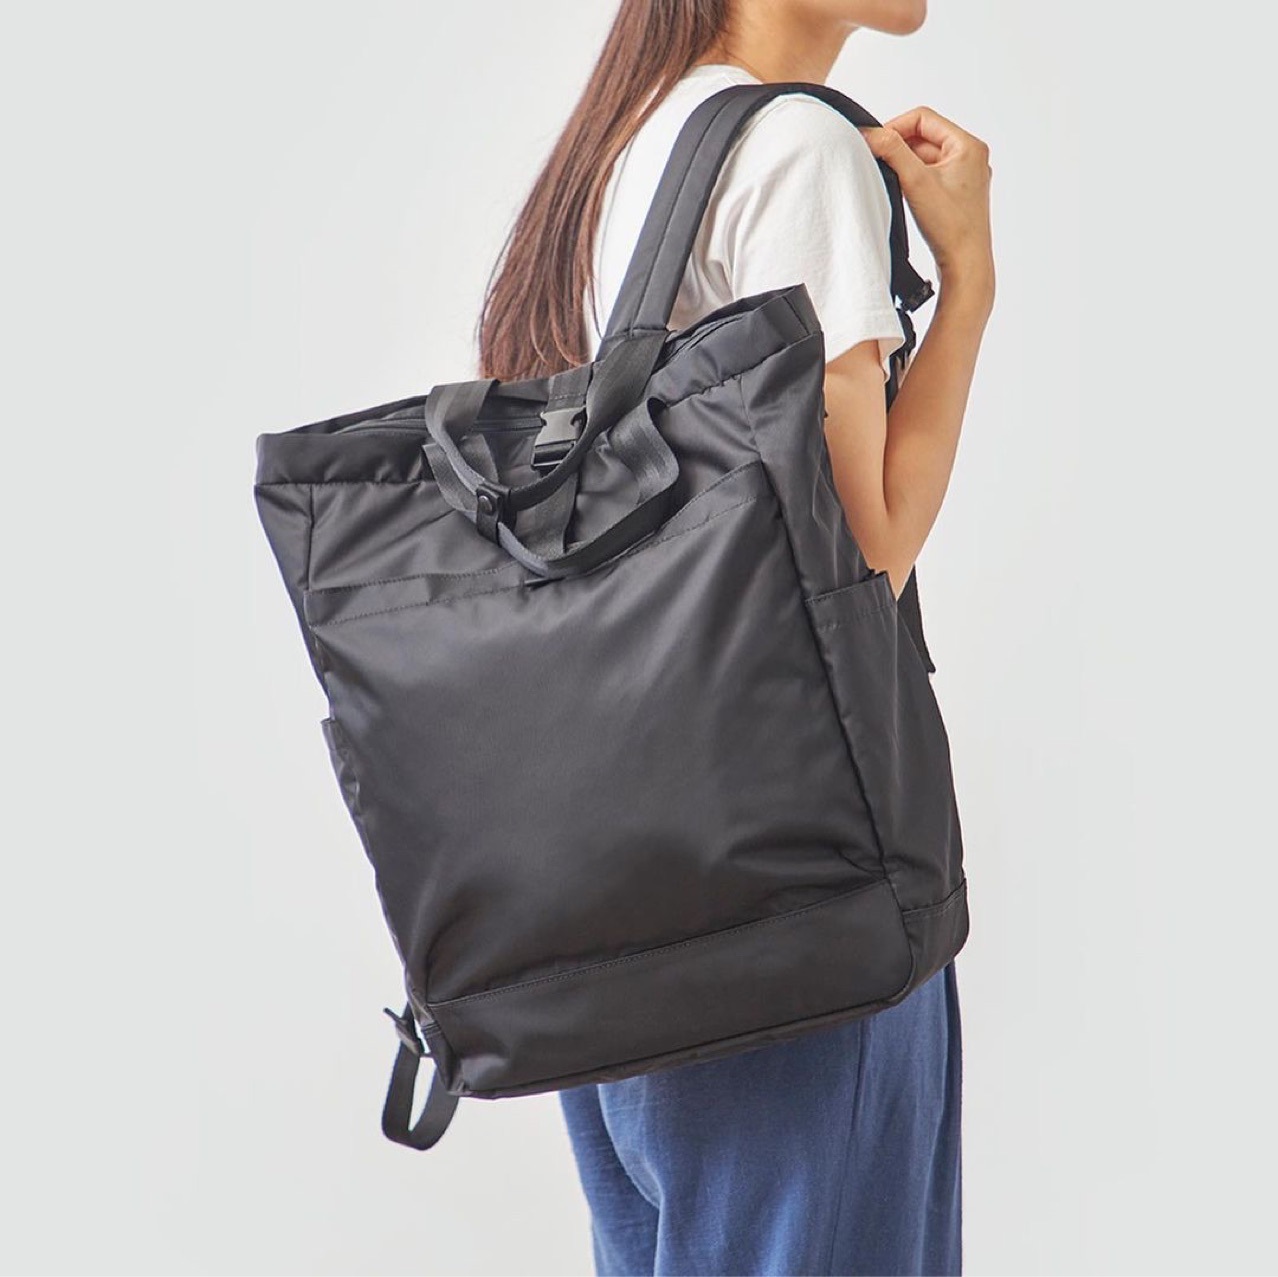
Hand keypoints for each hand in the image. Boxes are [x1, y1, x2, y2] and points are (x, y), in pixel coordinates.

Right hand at [860, 108, 994, 302]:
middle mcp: (971, 158)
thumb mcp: (916, 181)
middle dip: (899, 148)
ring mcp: (965, 177)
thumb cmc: (951, 227)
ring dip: (905, 165)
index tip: (876, 143)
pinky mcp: (957, 195)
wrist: (965, 264)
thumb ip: (892, 151)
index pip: (923, 118)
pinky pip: (930, 176)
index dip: (895, 126)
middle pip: (923, 137)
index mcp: (968, 145)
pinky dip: (913, 180)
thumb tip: (869, 133)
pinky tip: (905, 196)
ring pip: (925, 158)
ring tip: (895, 183)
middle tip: (880, 163)